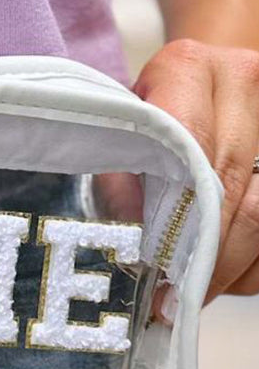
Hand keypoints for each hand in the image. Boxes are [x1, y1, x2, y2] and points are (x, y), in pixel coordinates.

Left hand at [134, 38, 258, 301]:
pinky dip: (255, 264)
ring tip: (199, 293)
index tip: (154, 268)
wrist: (214, 80)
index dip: (172, 215)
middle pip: (233, 187)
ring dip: (233, 266)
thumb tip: (131, 239)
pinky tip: (230, 273)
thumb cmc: (155, 113)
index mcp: (188, 67)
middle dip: (204, 255)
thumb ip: (122, 175)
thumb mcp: (126, 133)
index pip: (187, 146)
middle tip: (174, 300)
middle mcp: (245, 79)